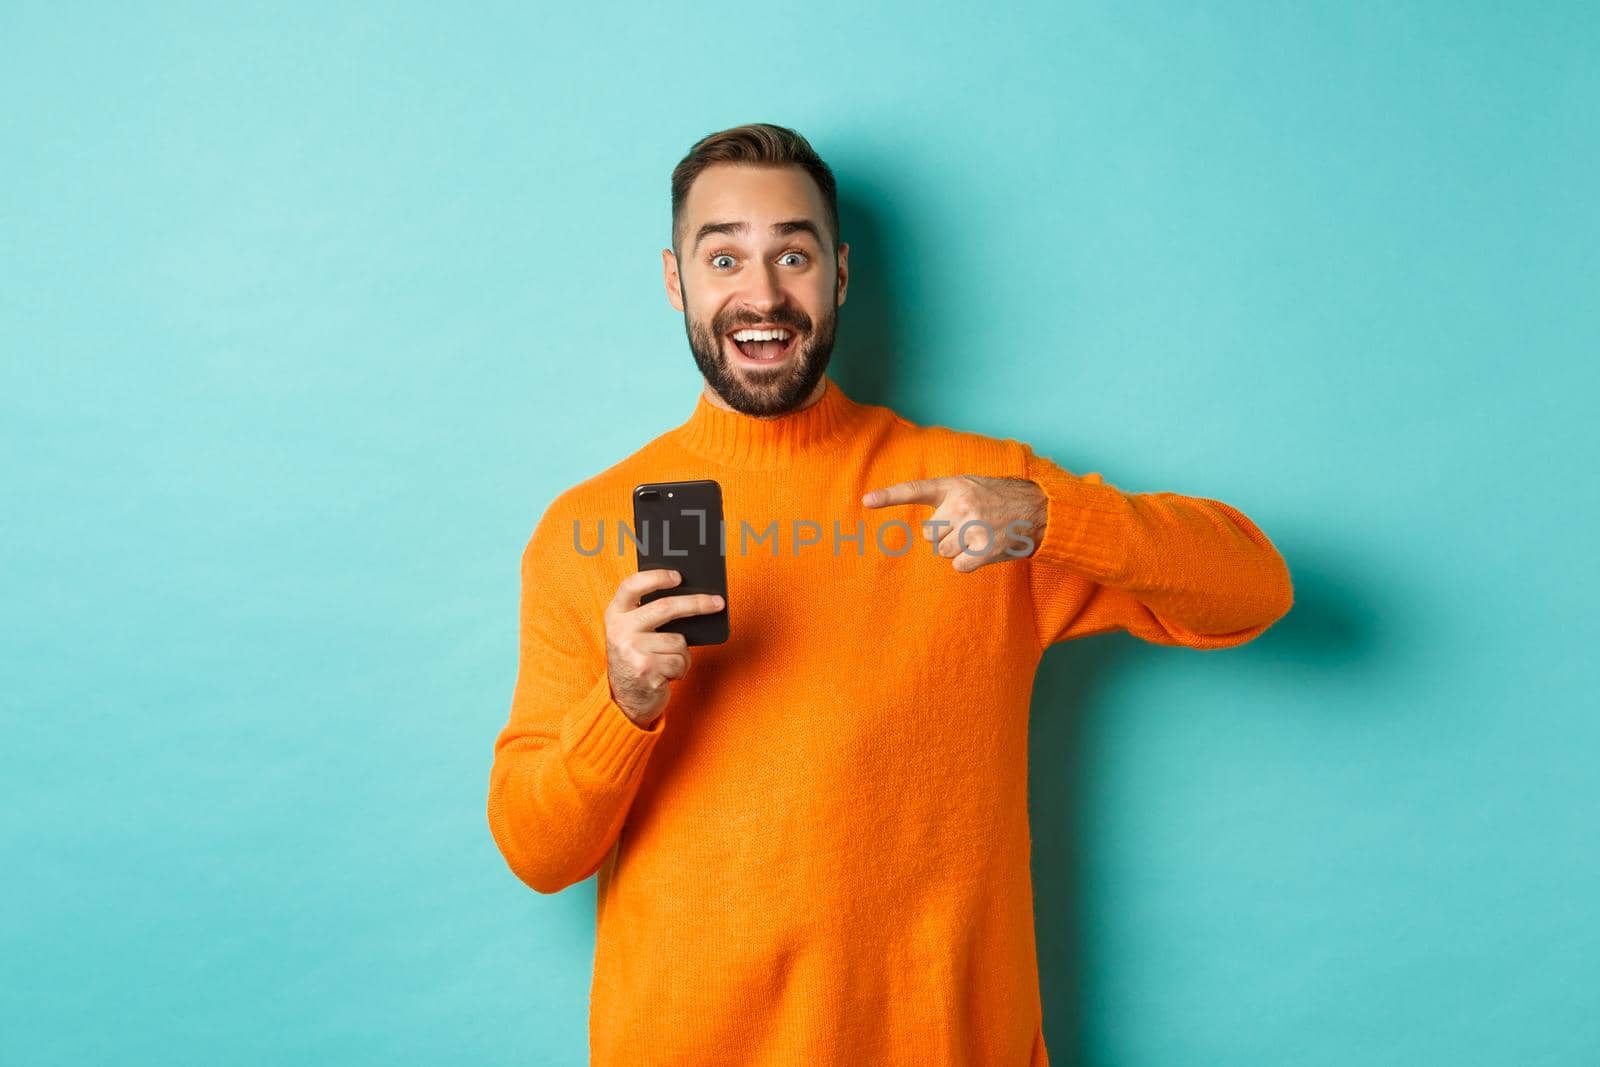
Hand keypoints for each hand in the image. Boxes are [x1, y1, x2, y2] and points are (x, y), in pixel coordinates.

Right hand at [604, 568, 723, 725]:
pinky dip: (681, 669)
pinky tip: (667, 675)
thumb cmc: (638, 659)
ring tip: (668, 662)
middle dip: (697, 604)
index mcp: (615, 614)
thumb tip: (693, 599)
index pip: (631, 586)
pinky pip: (679, 661)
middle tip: (718, 602)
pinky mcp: (645, 670)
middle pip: (666, 607)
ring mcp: (632, 651)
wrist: (626, 701)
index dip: (655, 577)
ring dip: (682, 654)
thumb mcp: (634, 634)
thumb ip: (650, 615)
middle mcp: (620, 630)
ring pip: (678, 640)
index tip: (678, 576)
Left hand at [862, 475, 1045, 572]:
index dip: (889, 496)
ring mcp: (971, 527)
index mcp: (954, 486)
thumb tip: (929, 532)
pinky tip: (985, 550)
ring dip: (958, 549)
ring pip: (943, 552)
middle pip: (930, 534)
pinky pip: (959, 566)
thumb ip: (948, 499)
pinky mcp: (983, 549)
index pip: (915, 490)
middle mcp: (960, 505)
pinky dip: (970, 563)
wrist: (1039, 509)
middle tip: (970, 526)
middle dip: (946, 535)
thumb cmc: (1001, 500)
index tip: (866, 501)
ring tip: (980, 535)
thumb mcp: (972, 487)